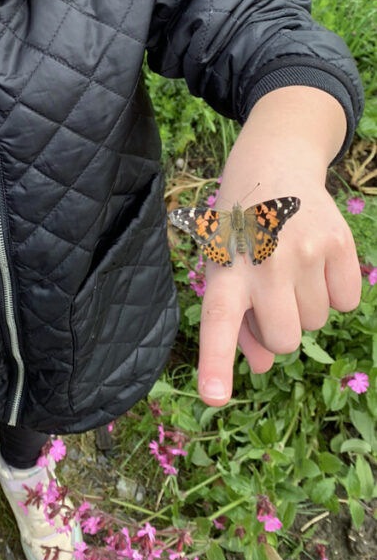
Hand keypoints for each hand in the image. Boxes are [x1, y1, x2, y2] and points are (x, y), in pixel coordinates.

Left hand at [197, 87, 361, 405]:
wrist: (275, 162)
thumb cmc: (241, 227)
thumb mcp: (224, 265)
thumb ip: (237, 320)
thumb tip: (262, 365)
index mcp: (225, 267)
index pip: (218, 321)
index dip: (216, 362)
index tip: (214, 397)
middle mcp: (264, 260)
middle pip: (285, 340)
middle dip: (278, 329)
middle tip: (269, 292)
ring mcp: (306, 251)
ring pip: (316, 322)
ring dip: (304, 305)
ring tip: (289, 264)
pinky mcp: (339, 243)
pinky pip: (346, 303)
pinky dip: (334, 292)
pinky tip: (315, 259)